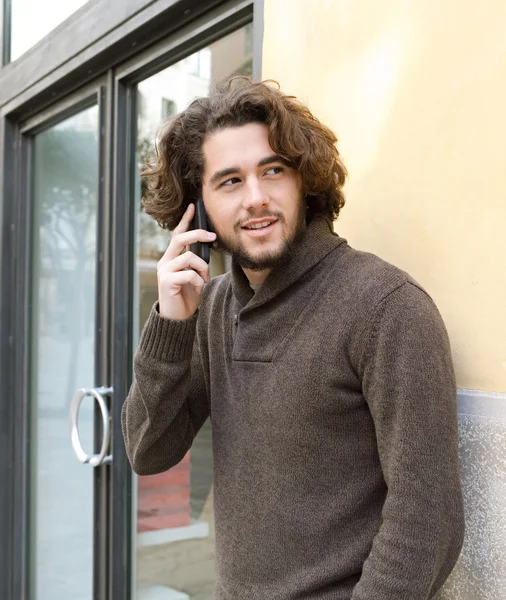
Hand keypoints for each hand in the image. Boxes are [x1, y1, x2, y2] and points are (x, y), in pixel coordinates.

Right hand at [157, 203, 216, 319]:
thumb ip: (196, 263)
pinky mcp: (166, 282)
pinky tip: (197, 288)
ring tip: (204, 280)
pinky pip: (188, 273)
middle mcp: (165, 262)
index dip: (185, 221)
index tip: (193, 207)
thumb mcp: (194, 276)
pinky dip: (198, 280)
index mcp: (171, 258)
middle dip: (198, 234)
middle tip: (213, 236)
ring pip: (188, 257)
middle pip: (180, 238)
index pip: (177, 235)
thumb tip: (206, 249)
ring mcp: (164, 271)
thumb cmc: (186, 297)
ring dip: (202, 268)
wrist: (177, 319)